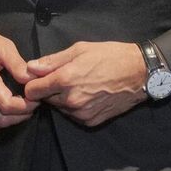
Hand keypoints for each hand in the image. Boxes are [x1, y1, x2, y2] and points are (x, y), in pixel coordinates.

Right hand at [0, 21, 35, 130]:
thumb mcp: (2, 44)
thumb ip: (17, 64)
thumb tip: (32, 80)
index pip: (6, 104)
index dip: (24, 108)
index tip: (35, 102)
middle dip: (19, 116)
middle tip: (30, 107)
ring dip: (8, 120)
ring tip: (19, 109)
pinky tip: (2, 107)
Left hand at [22, 41, 148, 126]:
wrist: (139, 74)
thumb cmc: (110, 56)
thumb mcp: (80, 49)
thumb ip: (52, 60)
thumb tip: (30, 68)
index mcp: (65, 80)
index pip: (32, 91)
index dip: (33, 83)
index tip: (40, 78)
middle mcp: (71, 100)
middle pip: (45, 100)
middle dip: (49, 90)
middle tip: (65, 77)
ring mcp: (81, 113)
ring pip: (59, 108)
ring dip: (62, 99)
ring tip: (80, 84)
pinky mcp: (90, 121)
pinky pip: (73, 115)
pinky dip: (75, 107)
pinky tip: (88, 94)